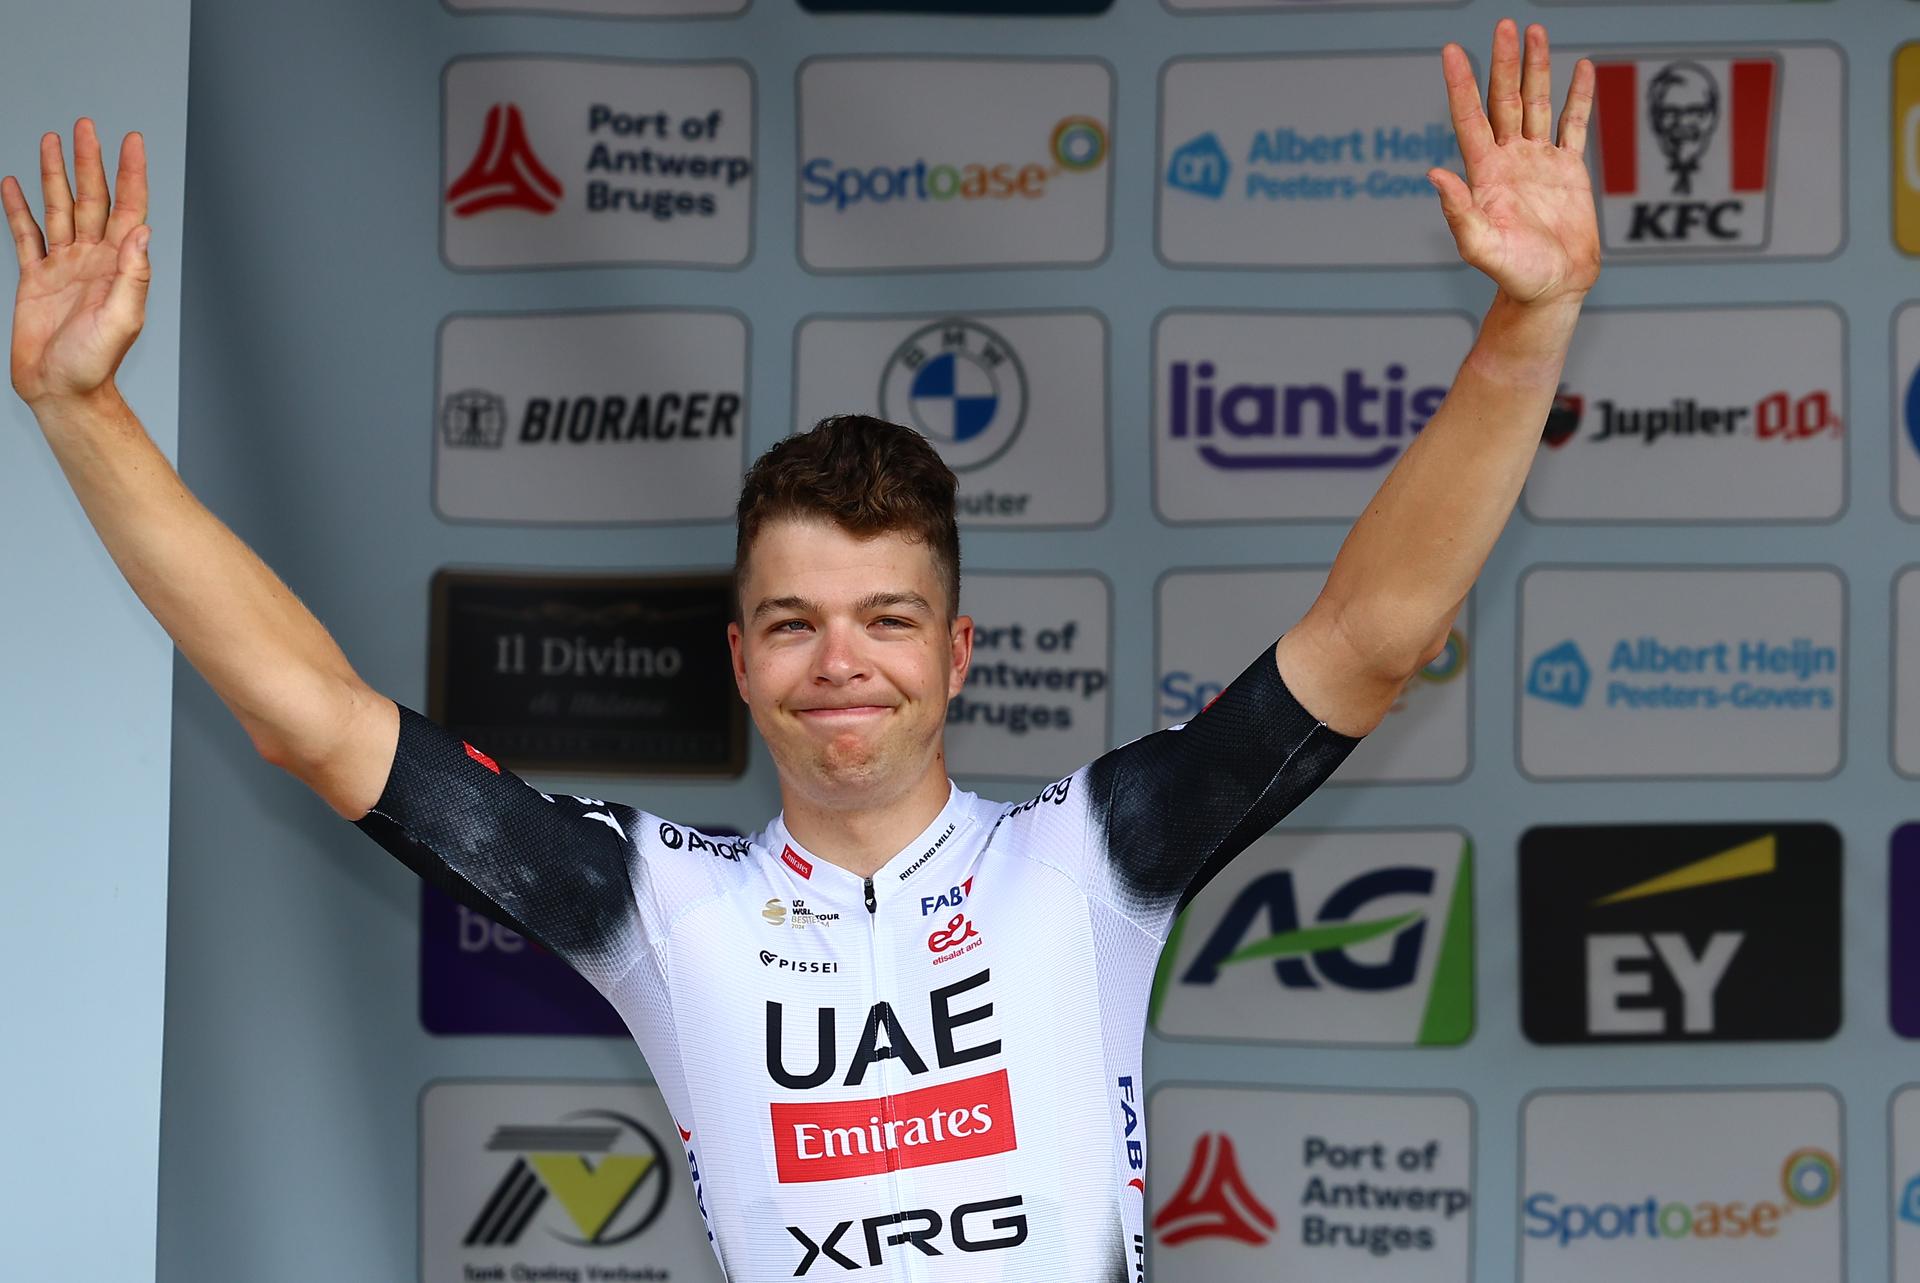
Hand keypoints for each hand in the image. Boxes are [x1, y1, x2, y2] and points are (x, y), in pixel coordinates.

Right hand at [4, 119, 150, 408]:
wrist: (61, 389)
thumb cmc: (96, 363)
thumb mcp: (122, 319)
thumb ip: (133, 275)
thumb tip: (143, 233)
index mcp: (119, 266)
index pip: (128, 208)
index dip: (131, 174)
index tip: (133, 141)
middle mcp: (93, 259)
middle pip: (92, 199)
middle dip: (89, 162)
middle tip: (85, 125)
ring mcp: (64, 267)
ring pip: (58, 208)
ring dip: (55, 175)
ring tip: (50, 141)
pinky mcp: (35, 278)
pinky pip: (25, 235)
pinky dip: (18, 209)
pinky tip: (13, 184)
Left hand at [1432, 21, 1599, 307]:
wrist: (1550, 290)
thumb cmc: (1513, 275)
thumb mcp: (1480, 247)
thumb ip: (1458, 212)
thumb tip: (1434, 175)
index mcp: (1485, 173)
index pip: (1469, 118)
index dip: (1461, 84)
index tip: (1452, 50)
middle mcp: (1509, 160)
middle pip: (1505, 100)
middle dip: (1503, 63)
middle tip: (1504, 25)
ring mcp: (1538, 162)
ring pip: (1538, 103)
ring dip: (1536, 68)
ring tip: (1534, 31)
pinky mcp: (1568, 170)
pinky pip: (1575, 125)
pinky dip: (1579, 97)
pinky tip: (1581, 69)